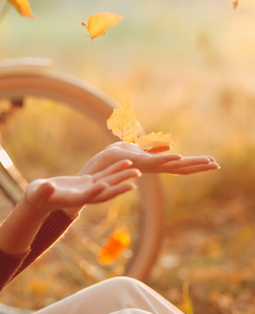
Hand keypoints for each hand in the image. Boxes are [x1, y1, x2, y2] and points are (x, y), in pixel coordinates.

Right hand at [24, 160, 140, 216]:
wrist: (39, 198)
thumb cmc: (36, 196)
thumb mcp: (37, 193)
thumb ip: (43, 190)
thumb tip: (48, 186)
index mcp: (72, 199)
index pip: (86, 196)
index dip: (96, 191)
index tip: (106, 185)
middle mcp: (84, 196)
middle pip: (105, 191)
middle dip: (119, 184)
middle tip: (134, 177)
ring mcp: (86, 189)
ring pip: (107, 182)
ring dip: (121, 176)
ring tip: (136, 169)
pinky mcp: (86, 182)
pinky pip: (104, 175)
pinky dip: (114, 170)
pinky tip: (124, 163)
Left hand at [79, 142, 219, 175]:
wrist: (96, 166)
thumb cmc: (114, 158)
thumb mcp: (137, 149)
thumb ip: (153, 147)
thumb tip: (170, 145)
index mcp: (154, 164)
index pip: (178, 164)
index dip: (195, 164)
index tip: (212, 162)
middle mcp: (152, 168)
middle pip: (180, 167)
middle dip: (198, 166)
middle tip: (217, 165)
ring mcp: (146, 166)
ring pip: (171, 166)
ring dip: (189, 163)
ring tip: (207, 162)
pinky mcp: (137, 163)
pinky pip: (154, 161)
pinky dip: (166, 159)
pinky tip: (179, 157)